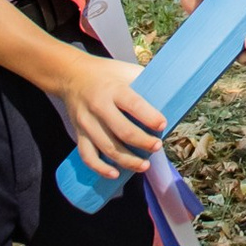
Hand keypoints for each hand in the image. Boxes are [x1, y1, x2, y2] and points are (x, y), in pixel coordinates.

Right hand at [57, 52, 167, 179]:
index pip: (134, 105)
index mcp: (114, 89)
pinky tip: (115, 174)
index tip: (162, 125)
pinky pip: (87, 155)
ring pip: (107, 147)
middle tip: (157, 147)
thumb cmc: (107, 74)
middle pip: (122, 131)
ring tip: (144, 166)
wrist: (72, 75)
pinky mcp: (79, 133)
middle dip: (143, 142)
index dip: (150, 117)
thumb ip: (145, 85)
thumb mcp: (127, 71)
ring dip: (127, 160)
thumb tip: (173, 98)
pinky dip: (100, 168)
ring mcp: (87, 122)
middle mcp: (99, 106)